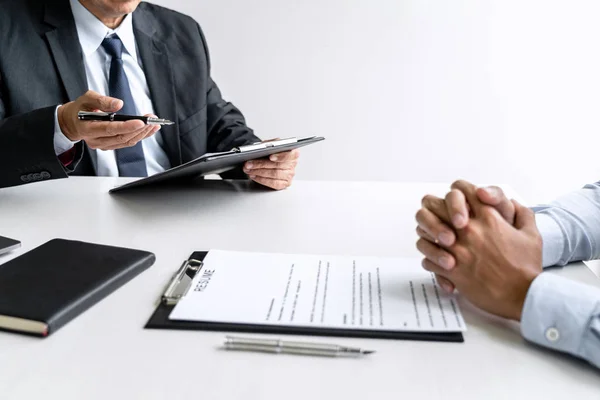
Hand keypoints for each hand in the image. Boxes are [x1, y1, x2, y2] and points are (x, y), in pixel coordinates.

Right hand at [57, 90, 159, 149]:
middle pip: (121, 138)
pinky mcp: (111, 146)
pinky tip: (149, 129)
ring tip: (154, 124)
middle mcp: (96, 140)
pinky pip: (127, 143)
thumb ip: (101, 100)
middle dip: (138, 129)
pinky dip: (140, 136)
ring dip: (142, 134)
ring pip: (126, 142)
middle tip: (151, 120)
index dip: (126, 127)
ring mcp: (104, 145)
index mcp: (88, 128)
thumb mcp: (86, 98)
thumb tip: (118, 104)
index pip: (109, 129)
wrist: (72, 122)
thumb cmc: (79, 109)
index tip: (140, 122)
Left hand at [243, 149, 298, 189]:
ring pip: (274, 175)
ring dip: (259, 172)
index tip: (270, 157)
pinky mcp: (284, 184)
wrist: (268, 160)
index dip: (280, 156)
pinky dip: (262, 180)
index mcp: (293, 153)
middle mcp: (292, 164)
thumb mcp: (270, 144)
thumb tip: (261, 147)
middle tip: (249, 163)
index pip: (289, 155)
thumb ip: (268, 144)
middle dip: (261, 164)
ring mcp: (289, 175)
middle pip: (277, 166)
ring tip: (249, 169)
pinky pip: (273, 183)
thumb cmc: (270, 152)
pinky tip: (254, 176)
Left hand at [420, 195, 542, 320]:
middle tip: (436, 217)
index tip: (456, 200)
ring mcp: (457, 250)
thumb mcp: (531, 234)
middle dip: (432, 208)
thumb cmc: (527, 266)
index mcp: (487, 217)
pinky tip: (439, 263)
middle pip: (434, 206)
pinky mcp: (451, 270)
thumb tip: (513, 202)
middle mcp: (469, 230)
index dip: (455, 191)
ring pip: (424, 233)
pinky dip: (430, 260)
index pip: (461, 189)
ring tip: (435, 241)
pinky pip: (427, 260)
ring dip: (427, 235)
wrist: (524, 295)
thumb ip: (522, 214)